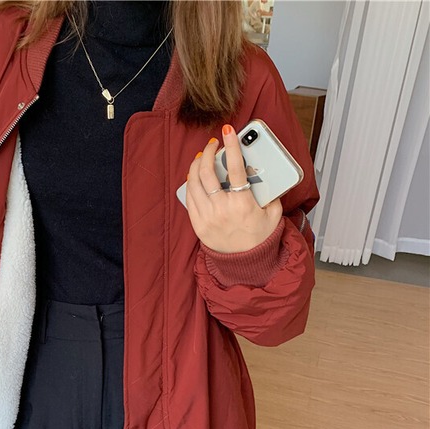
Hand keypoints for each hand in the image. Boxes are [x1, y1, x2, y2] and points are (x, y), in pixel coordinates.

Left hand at [186, 124, 281, 253]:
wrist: (246, 263)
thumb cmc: (260, 238)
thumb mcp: (273, 213)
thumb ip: (270, 192)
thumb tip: (260, 172)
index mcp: (242, 204)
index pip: (235, 168)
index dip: (231, 146)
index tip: (228, 131)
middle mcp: (222, 209)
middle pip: (208, 172)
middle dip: (209, 153)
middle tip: (213, 144)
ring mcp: (207, 217)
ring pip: (194, 184)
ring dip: (196, 166)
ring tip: (202, 157)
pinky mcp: (197, 225)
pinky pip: (189, 198)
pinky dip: (190, 184)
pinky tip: (195, 177)